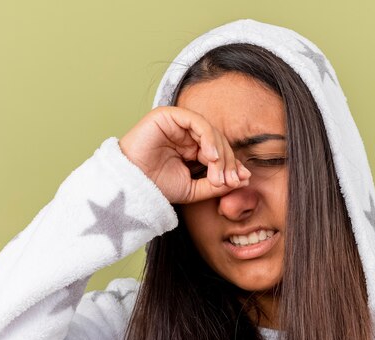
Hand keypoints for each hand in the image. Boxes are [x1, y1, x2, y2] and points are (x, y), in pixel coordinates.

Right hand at [117, 106, 250, 203]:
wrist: (131, 186)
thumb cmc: (157, 187)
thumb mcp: (194, 189)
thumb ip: (216, 184)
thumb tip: (243, 179)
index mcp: (192, 150)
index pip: (220, 153)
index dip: (232, 166)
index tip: (241, 181)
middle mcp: (186, 135)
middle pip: (219, 142)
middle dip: (228, 162)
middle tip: (230, 181)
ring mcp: (178, 124)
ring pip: (211, 132)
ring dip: (219, 153)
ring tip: (218, 174)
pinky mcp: (168, 115)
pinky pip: (196, 122)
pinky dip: (208, 138)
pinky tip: (210, 156)